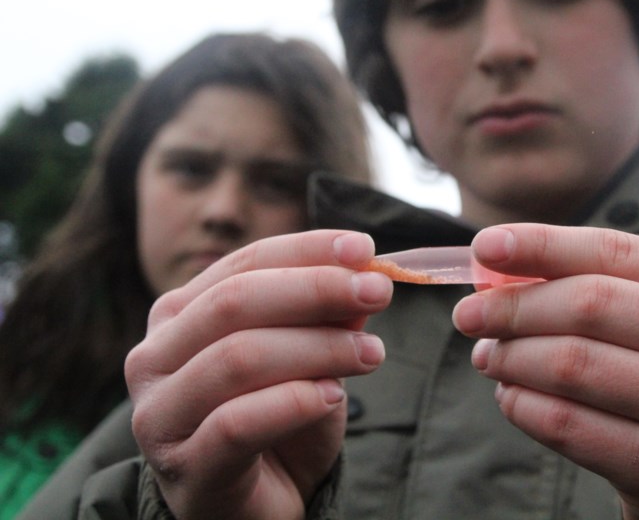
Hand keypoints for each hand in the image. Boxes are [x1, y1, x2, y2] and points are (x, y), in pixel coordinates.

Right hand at [125, 230, 391, 519]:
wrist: (254, 508)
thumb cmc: (277, 420)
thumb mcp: (309, 357)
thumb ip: (327, 315)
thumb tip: (364, 271)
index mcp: (179, 314)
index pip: (245, 263)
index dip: (307, 250)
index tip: (366, 249)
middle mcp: (155, 357)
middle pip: (236, 302)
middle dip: (316, 290)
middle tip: (379, 292)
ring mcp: (161, 414)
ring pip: (239, 358)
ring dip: (318, 348)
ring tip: (370, 353)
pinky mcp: (185, 468)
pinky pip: (238, 423)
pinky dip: (294, 402)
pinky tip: (334, 396)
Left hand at [452, 224, 638, 519]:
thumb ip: (598, 285)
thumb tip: (496, 266)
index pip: (616, 252)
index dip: (542, 244)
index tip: (483, 247)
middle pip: (590, 304)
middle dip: (514, 307)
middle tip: (470, 316)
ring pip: (572, 364)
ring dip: (512, 358)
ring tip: (490, 358)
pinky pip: (568, 424)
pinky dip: (523, 406)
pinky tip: (511, 398)